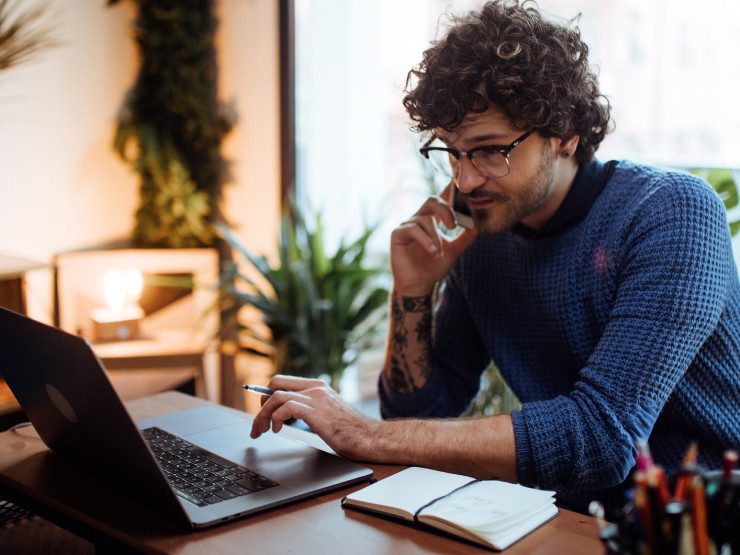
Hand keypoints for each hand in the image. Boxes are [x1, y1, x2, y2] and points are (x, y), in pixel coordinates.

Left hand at [250, 375, 376, 460]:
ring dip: (263, 414)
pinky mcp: (316, 412)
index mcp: (318, 386)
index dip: (266, 395)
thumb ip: (310, 408)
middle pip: (275, 384)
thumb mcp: (327, 413)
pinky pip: (286, 407)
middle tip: (258, 424)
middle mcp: (316, 388)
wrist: (371, 438)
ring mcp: (316, 398)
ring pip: (276, 396)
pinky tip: (277, 429)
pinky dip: (275, 418)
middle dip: (261, 404)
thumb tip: (287, 414)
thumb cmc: (351, 431)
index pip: (283, 381)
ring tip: (263, 430)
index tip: (260, 411)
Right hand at [390, 187, 477, 296]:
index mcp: (433, 219)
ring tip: (439, 254)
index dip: (450, 191)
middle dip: (445, 210)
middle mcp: (419, 219)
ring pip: (425, 219)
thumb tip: (480, 224)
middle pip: (432, 201)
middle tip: (454, 226)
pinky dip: (426, 240)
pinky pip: (413, 229)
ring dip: (435, 237)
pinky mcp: (398, 234)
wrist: (419, 285)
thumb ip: (466, 237)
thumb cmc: (434, 267)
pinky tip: (433, 252)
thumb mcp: (455, 250)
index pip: (442, 200)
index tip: (461, 187)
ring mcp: (407, 225)